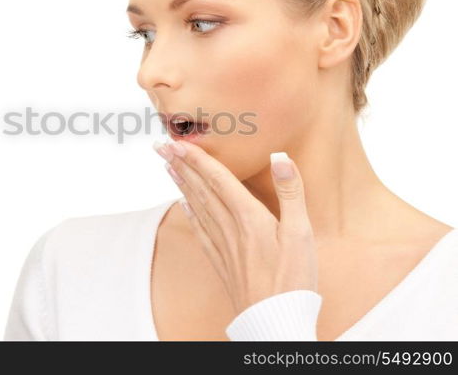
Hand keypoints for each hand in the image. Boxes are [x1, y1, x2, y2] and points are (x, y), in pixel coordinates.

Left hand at [153, 140, 317, 316]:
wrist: (275, 321)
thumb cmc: (293, 279)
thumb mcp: (301, 233)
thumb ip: (291, 192)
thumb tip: (280, 157)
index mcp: (249, 217)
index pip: (218, 179)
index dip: (198, 158)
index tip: (178, 142)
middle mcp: (230, 228)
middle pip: (201, 189)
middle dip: (181, 165)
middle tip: (161, 147)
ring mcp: (223, 246)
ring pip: (197, 207)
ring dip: (181, 184)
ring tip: (167, 167)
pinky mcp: (222, 262)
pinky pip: (200, 231)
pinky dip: (189, 213)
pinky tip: (183, 204)